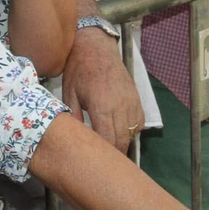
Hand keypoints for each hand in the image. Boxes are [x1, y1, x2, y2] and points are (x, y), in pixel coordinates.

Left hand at [61, 27, 142, 152]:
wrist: (96, 47)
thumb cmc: (78, 70)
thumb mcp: (69, 94)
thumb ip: (74, 118)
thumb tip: (77, 139)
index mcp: (102, 106)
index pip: (108, 140)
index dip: (105, 155)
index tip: (97, 162)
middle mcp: (121, 106)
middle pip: (123, 140)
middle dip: (115, 154)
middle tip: (104, 162)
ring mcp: (131, 102)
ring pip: (133, 133)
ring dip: (123, 143)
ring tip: (111, 149)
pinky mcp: (137, 98)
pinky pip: (139, 123)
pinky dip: (131, 131)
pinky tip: (120, 132)